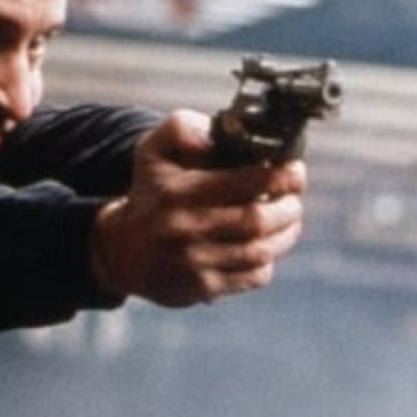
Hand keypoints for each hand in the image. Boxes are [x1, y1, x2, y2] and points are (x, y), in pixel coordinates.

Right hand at [88, 110, 305, 306]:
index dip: (280, 177)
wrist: (122, 251)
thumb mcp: (153, 150)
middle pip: (258, 220)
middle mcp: (185, 228)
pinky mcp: (203, 287)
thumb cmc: (151, 193)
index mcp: (178, 192)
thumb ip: (182, 128)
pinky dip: (268, 261)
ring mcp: (194, 262)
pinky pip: (253, 276)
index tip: (294, 172)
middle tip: (294, 198)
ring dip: (286, 234)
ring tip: (289, 219)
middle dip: (288, 207)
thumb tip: (220, 131)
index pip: (245, 183)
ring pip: (261, 251)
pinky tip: (266, 248)